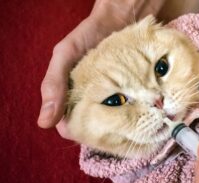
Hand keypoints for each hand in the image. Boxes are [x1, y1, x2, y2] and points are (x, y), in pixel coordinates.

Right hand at [37, 0, 164, 136]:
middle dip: (103, 133)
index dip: (80, 133)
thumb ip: (53, 84)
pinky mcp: (127, 93)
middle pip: (93, 130)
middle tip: (118, 131)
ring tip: (131, 127)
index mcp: (70, 97)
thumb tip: (44, 123)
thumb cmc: (88, 35)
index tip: (96, 133)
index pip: (71, 127)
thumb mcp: (65, 55)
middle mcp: (90, 101)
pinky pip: (129, 110)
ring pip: (112, 123)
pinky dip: (133, 115)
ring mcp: (110, 98)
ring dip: (120, 126)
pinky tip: (140, 116)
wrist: (119, 19)